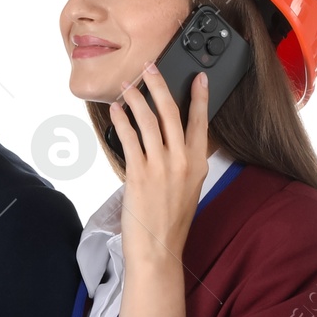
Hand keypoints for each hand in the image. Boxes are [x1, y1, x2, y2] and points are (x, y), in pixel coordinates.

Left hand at [106, 60, 210, 267]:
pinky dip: (121, 120)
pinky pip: (128, 137)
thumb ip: (186, 164)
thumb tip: (177, 142)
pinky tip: (116, 111)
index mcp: (198, 163)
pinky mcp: (138, 173)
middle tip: (149, 68)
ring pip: (148, 119)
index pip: (201, 121)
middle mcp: (182, 161)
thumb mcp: (189, 189)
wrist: (158, 248)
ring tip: (127, 86)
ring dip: (135, 98)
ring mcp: (160, 166)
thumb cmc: (170, 222)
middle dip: (159, 84)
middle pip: (171, 111)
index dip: (200, 96)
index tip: (198, 77)